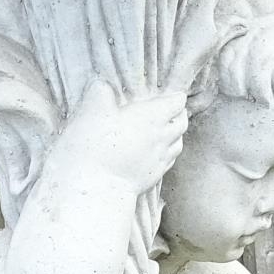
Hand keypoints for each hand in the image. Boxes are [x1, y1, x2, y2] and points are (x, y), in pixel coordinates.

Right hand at [61, 81, 187, 192]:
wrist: (95, 188)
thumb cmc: (93, 146)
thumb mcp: (92, 111)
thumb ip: (100, 93)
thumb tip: (103, 86)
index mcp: (152, 117)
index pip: (177, 102)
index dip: (174, 96)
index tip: (166, 95)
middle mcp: (162, 138)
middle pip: (182, 122)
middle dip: (178, 114)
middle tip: (169, 110)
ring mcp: (159, 160)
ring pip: (178, 143)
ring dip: (175, 134)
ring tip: (165, 130)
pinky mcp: (152, 178)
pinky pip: (168, 161)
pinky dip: (167, 153)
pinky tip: (156, 153)